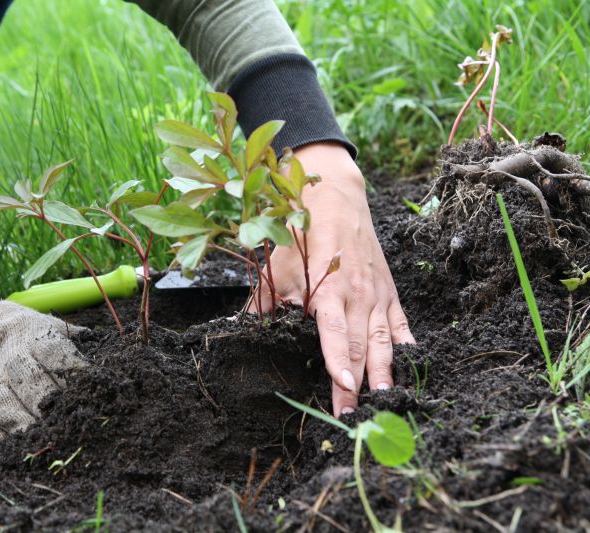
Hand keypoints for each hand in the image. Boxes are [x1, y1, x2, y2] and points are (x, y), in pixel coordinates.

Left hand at [254, 142, 414, 415]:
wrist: (337, 199)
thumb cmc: (302, 235)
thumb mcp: (275, 267)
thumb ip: (260, 304)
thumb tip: (235, 331)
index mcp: (327, 290)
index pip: (335, 333)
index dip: (339, 362)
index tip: (344, 388)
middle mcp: (357, 295)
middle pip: (360, 347)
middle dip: (357, 384)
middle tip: (354, 417)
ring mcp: (377, 295)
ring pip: (385, 342)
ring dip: (384, 374)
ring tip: (385, 402)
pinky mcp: (389, 294)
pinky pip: (401, 326)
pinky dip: (405, 349)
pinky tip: (408, 370)